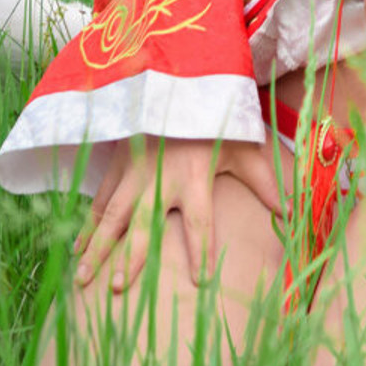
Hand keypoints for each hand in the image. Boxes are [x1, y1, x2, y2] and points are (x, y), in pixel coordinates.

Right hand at [72, 135, 286, 292]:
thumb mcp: (244, 144)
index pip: (200, 222)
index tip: (201, 282)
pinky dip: (86, 223)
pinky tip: (75, 248)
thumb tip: (289, 213)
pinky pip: (99, 197)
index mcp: (195, 177)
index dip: (201, 251)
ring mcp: (134, 171)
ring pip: (111, 215)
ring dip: (97, 246)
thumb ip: (263, 181)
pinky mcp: (119, 162)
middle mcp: (161, 178)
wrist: (181, 75)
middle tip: (116, 289)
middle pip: (143, 224)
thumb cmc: (216, 117)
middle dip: (130, 257)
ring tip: (82, 278)